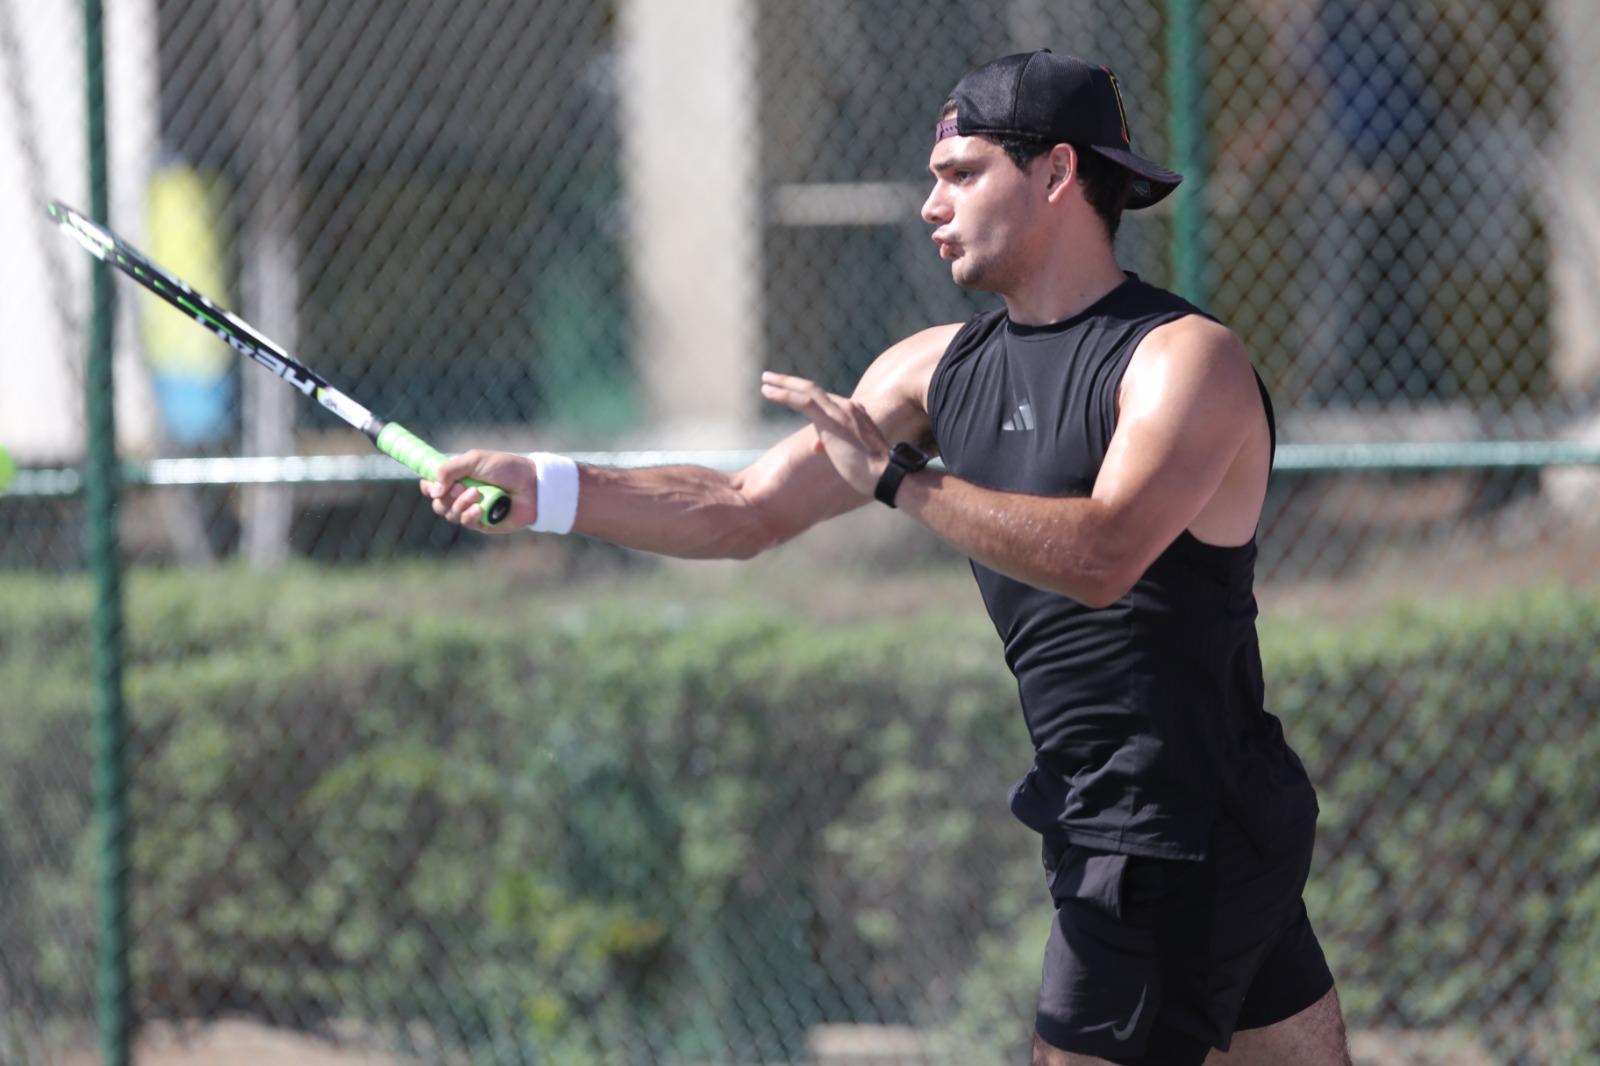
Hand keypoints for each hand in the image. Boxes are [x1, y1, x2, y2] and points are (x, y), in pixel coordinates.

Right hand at [421, 449, 538, 531]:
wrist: (532, 485)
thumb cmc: (506, 468)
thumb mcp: (475, 460)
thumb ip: (449, 470)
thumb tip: (431, 490)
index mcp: (459, 477)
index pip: (432, 485)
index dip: (428, 486)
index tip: (431, 484)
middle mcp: (462, 495)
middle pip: (438, 503)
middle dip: (446, 496)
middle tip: (461, 487)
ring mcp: (472, 510)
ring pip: (449, 514)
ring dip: (460, 504)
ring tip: (477, 493)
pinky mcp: (483, 523)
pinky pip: (466, 523)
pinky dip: (470, 515)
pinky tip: (480, 509)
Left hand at [760, 371, 888, 496]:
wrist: (885, 473)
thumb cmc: (872, 472)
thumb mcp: (852, 453)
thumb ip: (834, 444)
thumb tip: (817, 446)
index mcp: (854, 412)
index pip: (826, 400)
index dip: (806, 396)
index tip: (791, 395)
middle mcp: (847, 406)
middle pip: (814, 389)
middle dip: (791, 382)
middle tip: (770, 378)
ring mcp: (838, 411)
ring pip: (806, 389)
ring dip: (783, 384)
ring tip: (765, 381)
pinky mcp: (830, 419)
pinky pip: (802, 400)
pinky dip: (783, 394)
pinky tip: (768, 392)